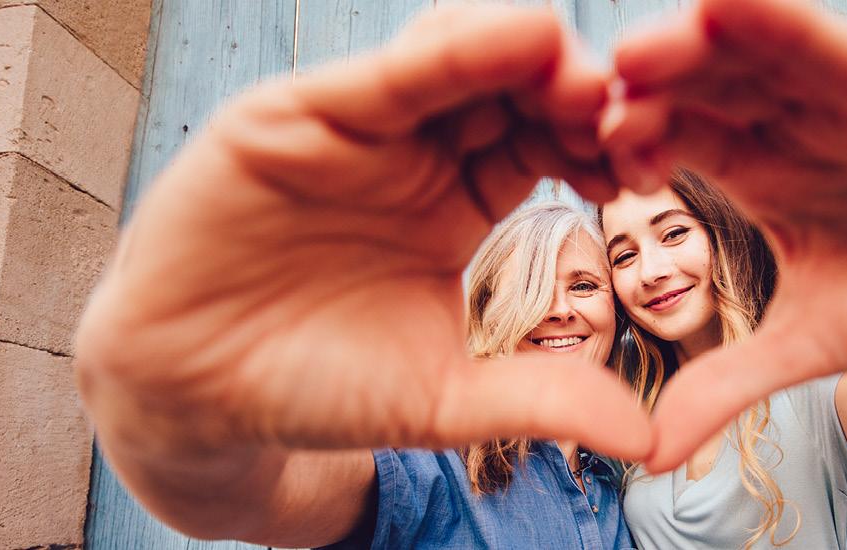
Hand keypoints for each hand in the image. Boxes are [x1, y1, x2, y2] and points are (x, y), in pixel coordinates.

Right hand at [74, 5, 649, 460]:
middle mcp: (414, 150)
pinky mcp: (295, 115)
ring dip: (525, 57)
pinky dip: (448, 51)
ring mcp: (358, 126)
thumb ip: (541, 398)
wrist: (198, 393)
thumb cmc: (318, 387)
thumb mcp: (445, 396)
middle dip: (573, 91)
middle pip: (511, 90)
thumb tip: (648, 440)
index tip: (646, 170)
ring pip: (455, 60)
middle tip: (629, 112)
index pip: (542, 146)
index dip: (597, 148)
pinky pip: (384, 73)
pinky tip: (516, 39)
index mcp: (456, 199)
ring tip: (583, 77)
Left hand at [602, 0, 846, 470]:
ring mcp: (844, 104)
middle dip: (656, 82)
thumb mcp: (809, 348)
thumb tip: (645, 459)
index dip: (636, 139)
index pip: (680, 141)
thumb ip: (729, 385)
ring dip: (706, 45)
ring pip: (763, 59)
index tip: (590, 154)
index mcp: (758, 175)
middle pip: (708, 89)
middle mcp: (791, 128)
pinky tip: (738, 4)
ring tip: (647, 45)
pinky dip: (791, 27)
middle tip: (600, 84)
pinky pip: (840, 52)